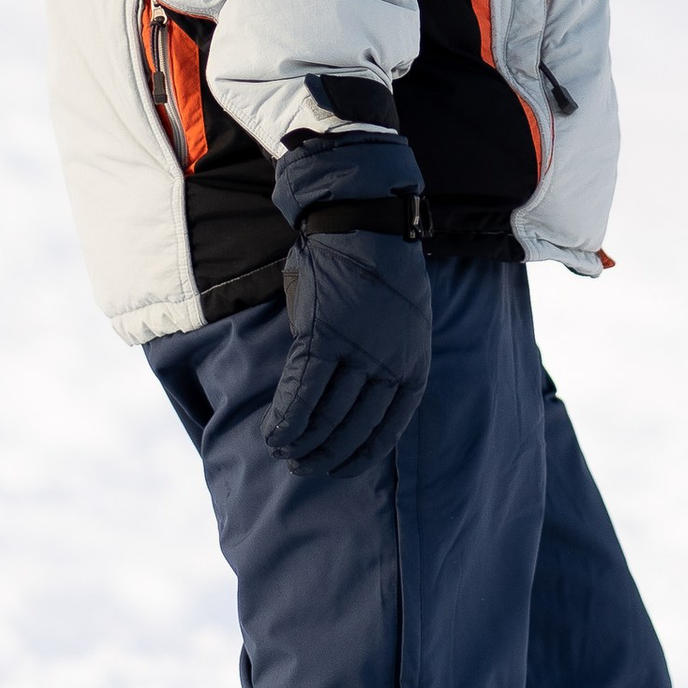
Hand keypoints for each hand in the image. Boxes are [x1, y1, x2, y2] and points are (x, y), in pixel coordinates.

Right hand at [265, 130, 431, 477]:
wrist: (365, 220)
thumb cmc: (379, 268)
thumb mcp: (398, 321)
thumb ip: (380, 359)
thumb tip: (347, 396)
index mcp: (414, 364)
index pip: (388, 429)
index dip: (359, 454)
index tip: (338, 468)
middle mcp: (390, 364)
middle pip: (354, 428)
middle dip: (326, 455)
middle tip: (302, 467)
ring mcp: (356, 352)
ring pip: (326, 417)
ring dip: (301, 442)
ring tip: (284, 452)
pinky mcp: (322, 336)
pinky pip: (301, 395)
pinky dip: (286, 419)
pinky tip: (273, 434)